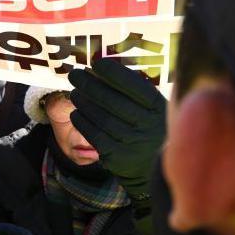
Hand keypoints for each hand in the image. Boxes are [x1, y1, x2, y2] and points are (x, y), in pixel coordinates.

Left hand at [68, 58, 165, 198]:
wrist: (152, 170)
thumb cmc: (148, 128)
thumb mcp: (152, 110)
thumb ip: (134, 91)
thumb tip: (101, 67)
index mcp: (159, 109)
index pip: (136, 87)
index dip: (115, 73)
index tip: (96, 64)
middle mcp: (149, 126)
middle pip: (114, 101)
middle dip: (90, 85)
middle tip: (75, 75)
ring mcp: (133, 143)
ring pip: (102, 118)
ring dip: (83, 102)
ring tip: (74, 93)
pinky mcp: (118, 157)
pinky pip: (95, 135)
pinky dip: (82, 122)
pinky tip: (76, 113)